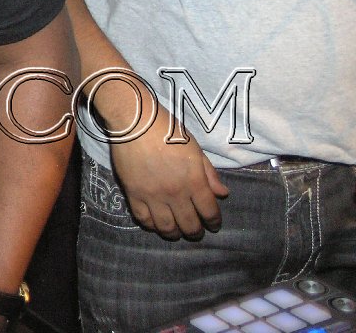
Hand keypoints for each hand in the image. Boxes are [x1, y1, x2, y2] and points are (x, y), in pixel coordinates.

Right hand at [109, 107, 228, 239]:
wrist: (135, 121)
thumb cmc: (168, 130)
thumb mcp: (195, 148)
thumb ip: (209, 173)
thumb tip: (222, 194)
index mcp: (194, 181)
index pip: (209, 211)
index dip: (214, 222)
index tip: (214, 225)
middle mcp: (175, 193)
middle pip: (189, 224)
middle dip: (195, 232)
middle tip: (196, 232)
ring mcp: (153, 195)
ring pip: (166, 226)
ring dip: (174, 233)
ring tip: (176, 232)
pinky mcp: (133, 193)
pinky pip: (143, 218)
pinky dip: (151, 225)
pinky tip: (155, 223)